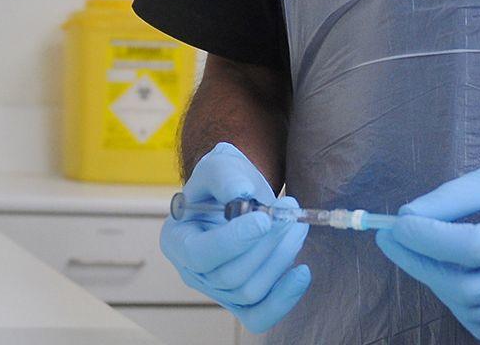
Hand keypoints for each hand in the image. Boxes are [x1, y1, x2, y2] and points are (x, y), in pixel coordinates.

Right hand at [159, 143, 311, 331]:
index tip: (264, 219)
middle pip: (229, 276)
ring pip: (250, 291)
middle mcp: (193, 271)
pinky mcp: (243, 303)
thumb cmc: (225, 181)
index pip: (200, 254)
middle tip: (289, 212)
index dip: (232, 241)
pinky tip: (302, 272)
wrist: (242, 196)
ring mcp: (218, 290)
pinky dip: (284, 298)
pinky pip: (260, 316)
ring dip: (281, 258)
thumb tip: (241, 193)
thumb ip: (225, 174)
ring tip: (296, 225)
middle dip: (266, 245)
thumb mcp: (220, 164)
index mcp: (177, 239)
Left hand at [375, 138, 479, 340]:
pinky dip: (458, 301)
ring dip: (436, 281)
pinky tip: (448, 272)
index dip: (428, 238)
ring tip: (420, 250)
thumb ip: (453, 198)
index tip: (395, 224)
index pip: (474, 247)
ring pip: (472, 310)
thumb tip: (406, 219)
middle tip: (392, 238)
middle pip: (468, 287)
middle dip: (421, 263)